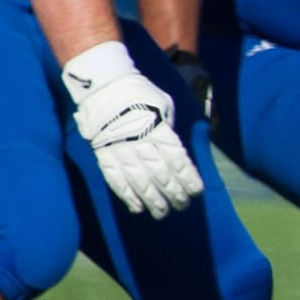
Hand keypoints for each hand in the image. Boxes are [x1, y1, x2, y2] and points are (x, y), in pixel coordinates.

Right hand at [62, 41, 204, 219]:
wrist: (106, 86)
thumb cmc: (141, 94)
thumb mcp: (165, 106)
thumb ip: (170, 129)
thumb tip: (178, 150)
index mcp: (159, 129)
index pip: (178, 160)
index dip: (187, 178)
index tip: (196, 192)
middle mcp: (141, 142)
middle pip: (161, 174)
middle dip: (173, 193)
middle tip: (182, 206)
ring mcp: (121, 149)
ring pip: (140, 181)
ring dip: (153, 200)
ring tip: (163, 213)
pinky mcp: (104, 154)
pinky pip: (116, 179)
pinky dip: (127, 195)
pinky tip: (137, 208)